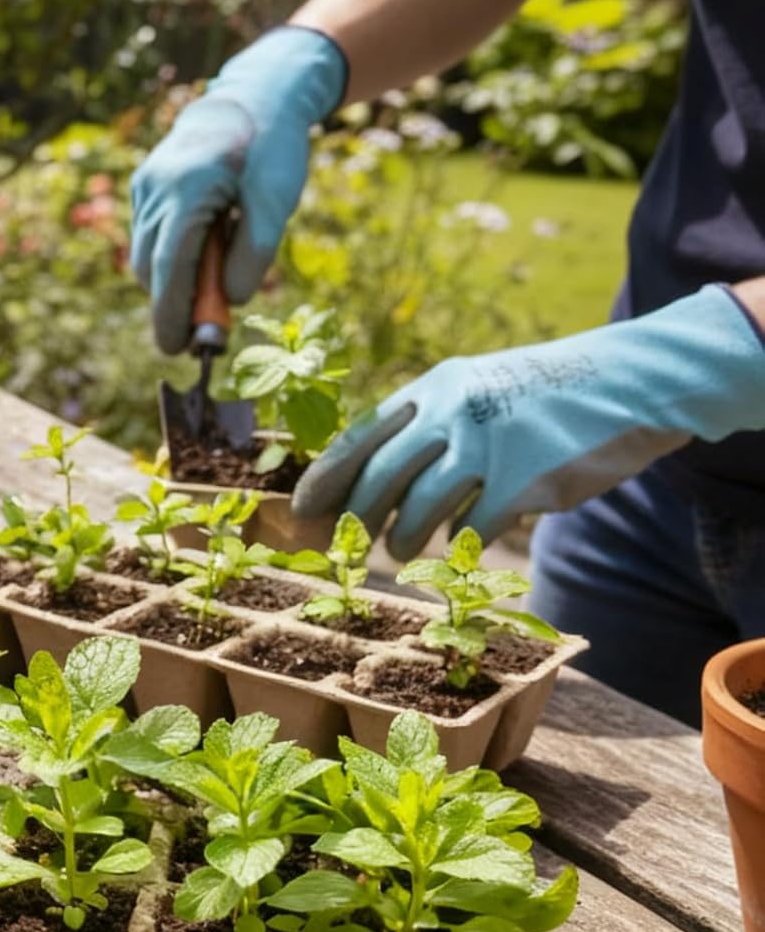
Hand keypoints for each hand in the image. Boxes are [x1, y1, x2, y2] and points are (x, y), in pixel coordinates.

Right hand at [129, 26, 345, 353]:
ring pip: (147, 256)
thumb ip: (254, 253)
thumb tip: (230, 300)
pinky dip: (172, 255)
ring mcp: (145, 186)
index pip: (168, 270)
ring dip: (175, 278)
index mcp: (187, 191)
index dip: (170, 315)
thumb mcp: (277, 200)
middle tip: (207, 328)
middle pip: (150, 270)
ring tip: (218, 265)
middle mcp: (155, 190)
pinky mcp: (144, 185)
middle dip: (173, 305)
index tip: (176, 350)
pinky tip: (206, 239)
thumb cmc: (271, 147)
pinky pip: (150, 236)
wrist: (253, 95)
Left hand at [294, 285, 764, 559]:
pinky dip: (459, 543)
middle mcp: (454, 412)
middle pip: (380, 475)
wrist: (629, 382)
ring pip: (419, 508)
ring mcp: (489, 445)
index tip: (302, 507)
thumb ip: (430, 420)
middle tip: (347, 541)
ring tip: (400, 549)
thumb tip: (373, 474)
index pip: (362, 434)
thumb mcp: (476, 386)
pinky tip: (459, 545)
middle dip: (356, 514)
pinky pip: (473, 528)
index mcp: (436, 387)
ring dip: (402, 538)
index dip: (327, 475)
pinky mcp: (525, 481)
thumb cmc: (540, 394)